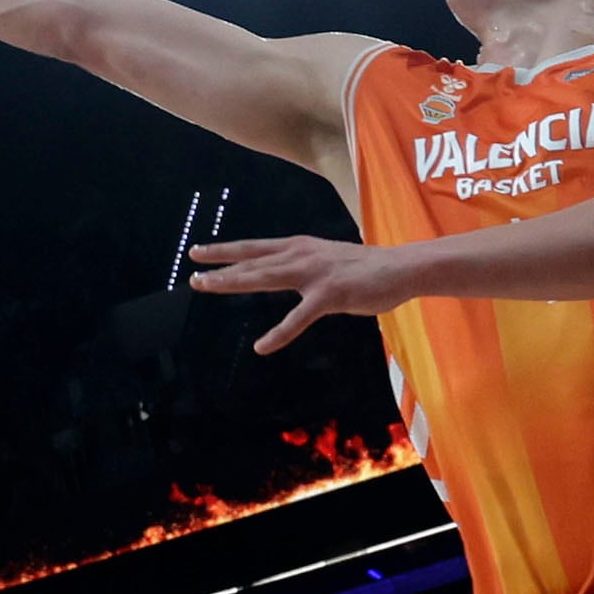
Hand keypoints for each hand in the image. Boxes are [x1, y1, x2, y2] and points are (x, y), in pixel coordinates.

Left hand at [187, 235, 403, 352]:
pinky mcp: (330, 295)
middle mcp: (301, 255)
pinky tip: (262, 346)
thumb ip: (304, 265)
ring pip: (264, 278)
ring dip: (233, 282)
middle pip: (252, 261)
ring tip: (206, 287)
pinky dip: (279, 333)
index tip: (198, 252)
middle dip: (219, 267)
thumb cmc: (367, 268)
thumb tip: (287, 272)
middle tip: (192, 275)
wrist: (401, 267)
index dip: (226, 251)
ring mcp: (314, 274)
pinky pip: (298, 319)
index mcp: (300, 247)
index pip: (255, 248)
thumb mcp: (327, 258)